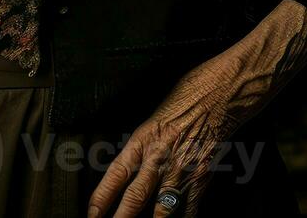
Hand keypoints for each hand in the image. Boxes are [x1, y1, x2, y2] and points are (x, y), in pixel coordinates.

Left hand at [86, 51, 242, 216]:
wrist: (213, 99)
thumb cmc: (179, 108)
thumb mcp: (148, 125)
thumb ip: (138, 152)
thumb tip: (124, 176)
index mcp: (140, 142)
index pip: (116, 175)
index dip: (102, 197)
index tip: (92, 214)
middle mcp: (158, 159)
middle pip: (136, 196)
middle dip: (122, 217)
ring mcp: (181, 171)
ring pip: (163, 209)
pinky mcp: (201, 179)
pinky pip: (189, 209)